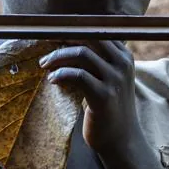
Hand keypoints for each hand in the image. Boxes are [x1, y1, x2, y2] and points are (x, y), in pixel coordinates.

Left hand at [38, 40, 144, 160]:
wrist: (121, 139)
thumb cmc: (109, 107)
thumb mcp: (109, 79)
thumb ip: (96, 61)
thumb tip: (63, 43)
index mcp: (124, 56)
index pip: (97, 31)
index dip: (74, 29)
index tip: (54, 32)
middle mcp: (123, 63)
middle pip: (90, 36)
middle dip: (63, 38)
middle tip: (46, 47)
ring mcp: (115, 79)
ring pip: (82, 52)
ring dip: (58, 56)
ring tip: (44, 64)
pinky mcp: (104, 96)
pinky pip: (78, 75)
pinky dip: (61, 73)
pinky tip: (52, 80)